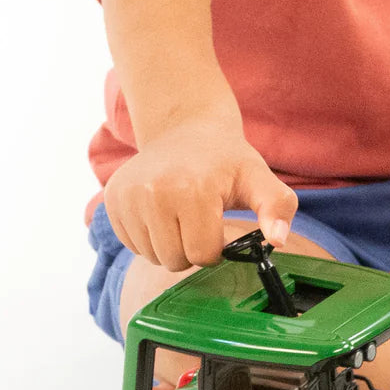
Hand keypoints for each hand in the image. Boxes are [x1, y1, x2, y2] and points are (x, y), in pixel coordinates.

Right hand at [104, 111, 297, 270]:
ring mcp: (127, 196)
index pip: (203, 255)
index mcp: (193, 190)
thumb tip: (277, 241)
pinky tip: (160, 212)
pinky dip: (147, 237)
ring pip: (151, 256)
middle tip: (198, 219)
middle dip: (191, 249)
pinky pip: (131, 245)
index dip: (216, 246)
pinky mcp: (112, 200)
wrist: (185, 129)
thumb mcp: (259, 178)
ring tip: (179, 214)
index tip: (217, 224)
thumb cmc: (225, 160)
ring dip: (169, 245)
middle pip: (175, 260)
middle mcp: (153, 193)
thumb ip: (277, 208)